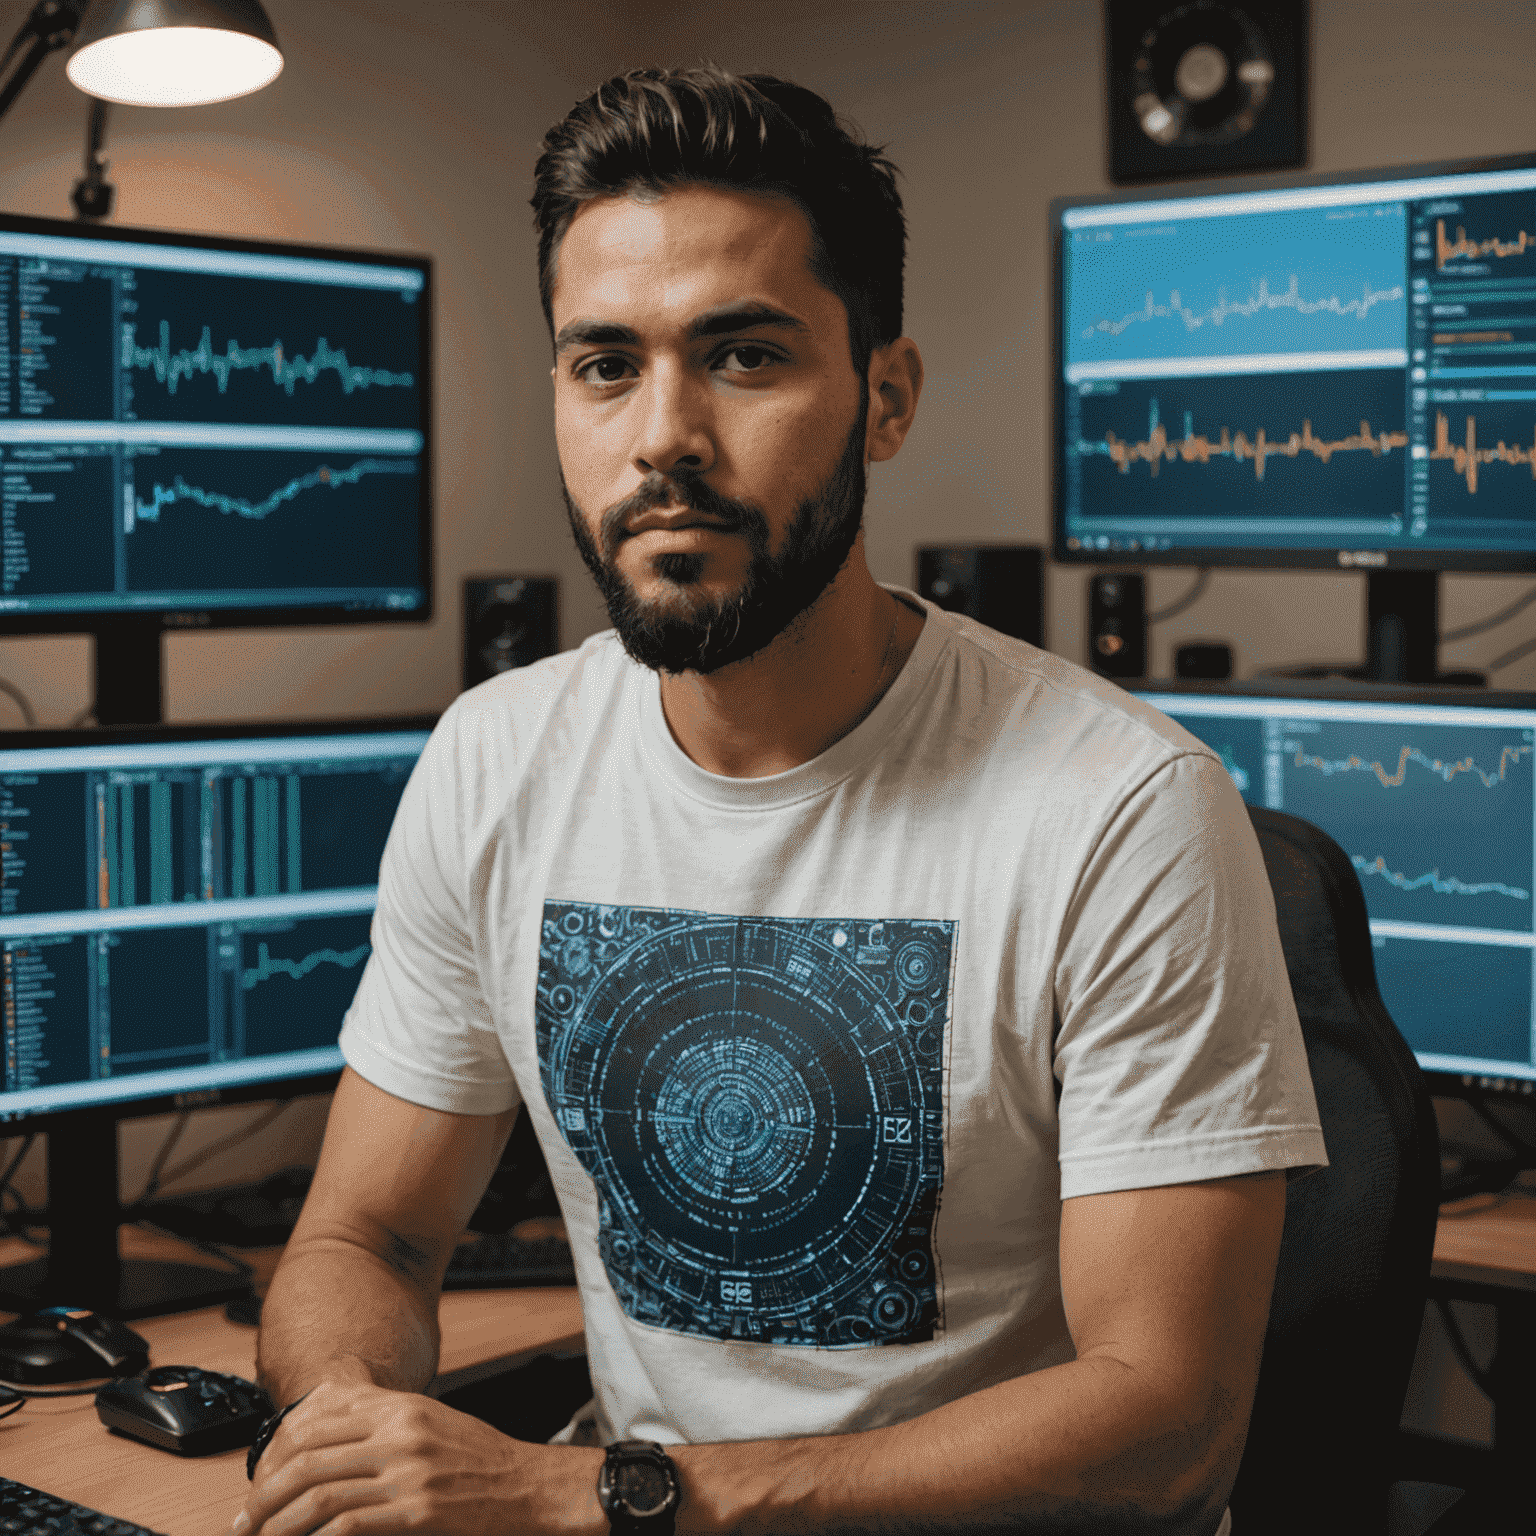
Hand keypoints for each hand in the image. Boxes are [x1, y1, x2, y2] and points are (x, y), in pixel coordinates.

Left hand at [232, 1376, 605, 1535]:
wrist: (527, 1486)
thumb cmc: (478, 1459)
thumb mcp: (429, 1422)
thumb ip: (381, 1421)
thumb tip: (321, 1436)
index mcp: (401, 1407)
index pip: (317, 1422)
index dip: (275, 1455)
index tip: (256, 1484)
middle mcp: (401, 1433)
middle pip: (309, 1457)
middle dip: (265, 1495)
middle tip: (246, 1522)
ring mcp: (409, 1472)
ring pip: (320, 1494)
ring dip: (280, 1523)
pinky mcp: (418, 1511)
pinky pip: (348, 1525)